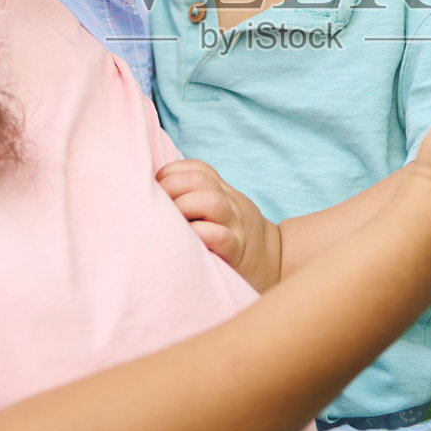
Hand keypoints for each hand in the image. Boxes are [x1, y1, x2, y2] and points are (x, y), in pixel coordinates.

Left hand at [157, 159, 282, 291]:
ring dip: (185, 207)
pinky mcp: (237, 251)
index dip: (171, 173)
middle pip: (199, 180)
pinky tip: (189, 240)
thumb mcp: (222, 209)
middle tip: (157, 208)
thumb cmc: (234, 235)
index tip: (157, 191)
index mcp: (223, 191)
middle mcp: (230, 204)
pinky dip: (200, 234)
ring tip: (173, 223)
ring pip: (211, 202)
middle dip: (171, 188)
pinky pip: (220, 236)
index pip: (197, 168)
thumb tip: (154, 191)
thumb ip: (197, 196)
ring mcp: (235, 226)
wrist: (275, 261)